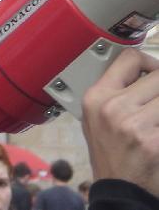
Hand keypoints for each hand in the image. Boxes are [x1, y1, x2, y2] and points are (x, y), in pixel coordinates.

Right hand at [81, 48, 158, 196]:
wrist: (119, 189)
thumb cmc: (109, 154)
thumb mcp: (96, 117)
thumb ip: (115, 91)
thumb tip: (145, 70)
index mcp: (96, 97)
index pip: (129, 58)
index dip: (149, 62)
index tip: (153, 72)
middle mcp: (112, 107)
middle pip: (158, 76)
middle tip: (156, 103)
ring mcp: (134, 124)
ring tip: (156, 120)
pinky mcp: (153, 140)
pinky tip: (157, 134)